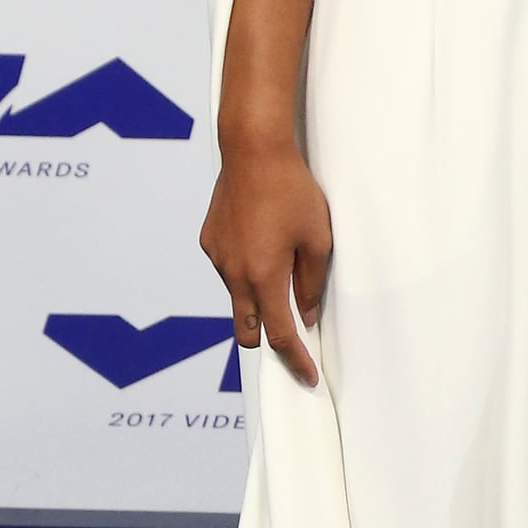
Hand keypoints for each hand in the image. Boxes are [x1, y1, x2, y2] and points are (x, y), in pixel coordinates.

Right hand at [200, 143, 332, 387]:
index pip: (279, 335)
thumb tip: (306, 315)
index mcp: (263, 276)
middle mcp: (234, 273)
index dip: (295, 360)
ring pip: (238, 297)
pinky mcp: (209, 241)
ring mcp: (217, 257)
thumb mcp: (318, 238)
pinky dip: (245, 270)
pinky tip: (262, 241)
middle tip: (292, 336)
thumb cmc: (292, 190)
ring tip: (282, 263)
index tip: (308, 376)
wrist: (253, 150)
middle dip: (267, 341)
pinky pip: (228, 269)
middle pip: (247, 329)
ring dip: (258, 297)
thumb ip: (311, 282)